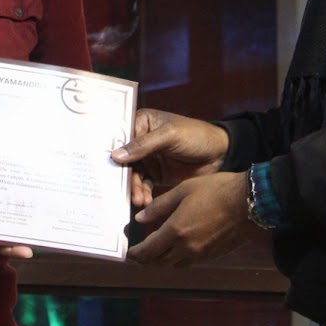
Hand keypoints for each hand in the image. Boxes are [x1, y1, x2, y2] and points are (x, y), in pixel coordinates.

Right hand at [110, 109, 230, 206]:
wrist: (220, 155)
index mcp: (142, 123)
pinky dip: (143, 194)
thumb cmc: (196, 136)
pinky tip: (145, 201)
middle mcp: (141, 140)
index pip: (120, 137)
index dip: (111, 152)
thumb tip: (115, 156)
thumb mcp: (169, 136)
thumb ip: (143, 145)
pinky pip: (144, 185)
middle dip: (125, 177)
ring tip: (140, 200)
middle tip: (126, 191)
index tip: (104, 169)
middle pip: (124, 160)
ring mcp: (148, 159)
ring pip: (133, 175)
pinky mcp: (156, 174)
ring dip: (134, 188)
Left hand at [127, 171, 251, 266]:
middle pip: (160, 262)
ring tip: (156, 252)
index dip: (136, 254)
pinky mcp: (214, 254)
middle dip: (146, 260)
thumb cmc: (216, 190)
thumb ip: (159, 206)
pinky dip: (179, 258)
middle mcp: (187, 248)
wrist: (250, 201)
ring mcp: (202, 253)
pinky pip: (190, 261)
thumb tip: (140, 219)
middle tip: (139, 255)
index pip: (148, 251)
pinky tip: (178, 248)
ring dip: (162, 261)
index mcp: (176, 231)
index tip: (129, 253)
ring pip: (175, 264)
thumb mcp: (183, 190)